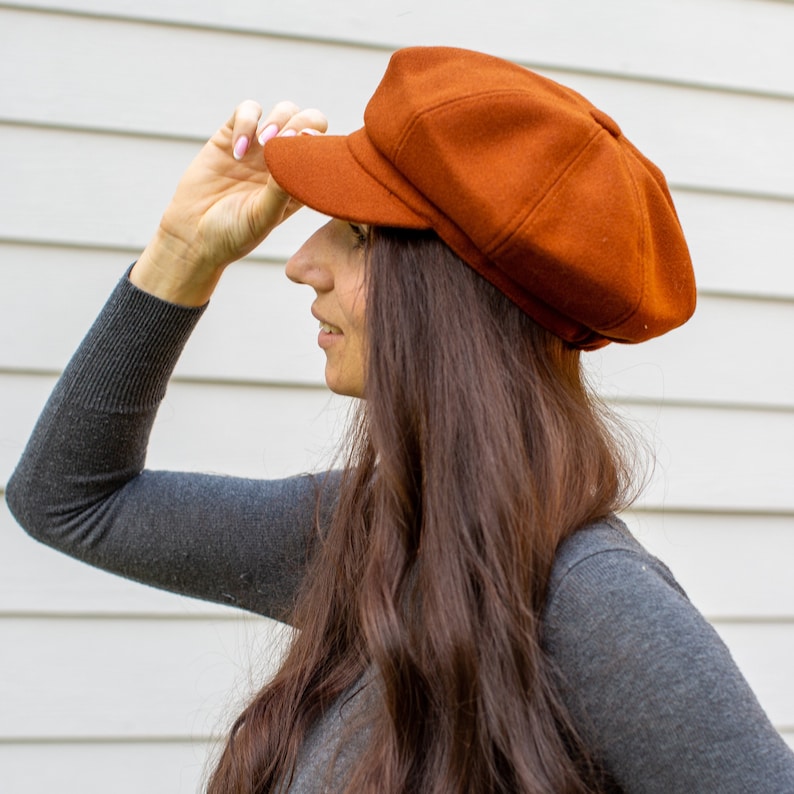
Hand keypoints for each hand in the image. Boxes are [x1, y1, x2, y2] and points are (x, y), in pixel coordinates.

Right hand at [131, 100, 326, 304]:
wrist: (193, 234)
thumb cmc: (233, 233)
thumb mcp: (263, 217)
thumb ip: (280, 189)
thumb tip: (296, 157)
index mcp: (300, 182)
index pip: (324, 150)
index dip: (322, 143)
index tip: (309, 148)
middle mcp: (284, 162)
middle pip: (310, 122)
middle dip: (304, 123)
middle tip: (287, 141)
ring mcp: (260, 147)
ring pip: (284, 111)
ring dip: (280, 119)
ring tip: (265, 142)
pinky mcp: (232, 136)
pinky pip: (248, 110)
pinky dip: (247, 122)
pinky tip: (238, 151)